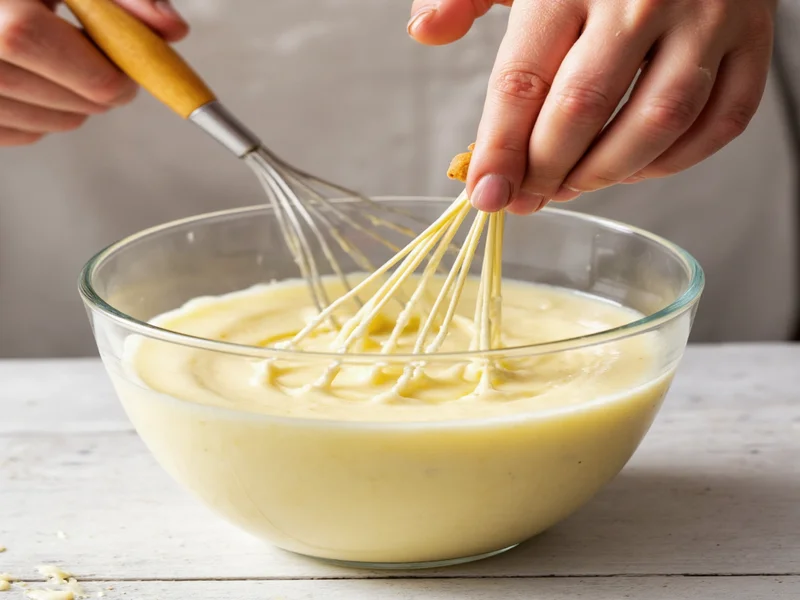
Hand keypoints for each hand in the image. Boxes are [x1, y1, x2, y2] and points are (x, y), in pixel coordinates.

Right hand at [0, 0, 186, 145]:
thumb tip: (173, 29)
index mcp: (8, 19)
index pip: (91, 78)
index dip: (116, 74)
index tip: (123, 65)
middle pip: (76, 107)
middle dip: (97, 87)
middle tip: (83, 53)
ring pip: (51, 126)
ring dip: (69, 101)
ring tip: (47, 56)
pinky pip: (21, 134)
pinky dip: (37, 113)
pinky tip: (24, 74)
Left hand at [409, 0, 775, 213]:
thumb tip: (426, 32)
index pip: (522, 82)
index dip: (499, 150)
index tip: (485, 194)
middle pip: (583, 110)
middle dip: (545, 170)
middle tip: (525, 197)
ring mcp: (709, 17)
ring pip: (658, 122)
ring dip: (607, 173)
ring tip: (572, 185)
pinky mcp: (753, 38)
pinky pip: (722, 120)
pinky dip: (676, 161)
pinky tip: (635, 168)